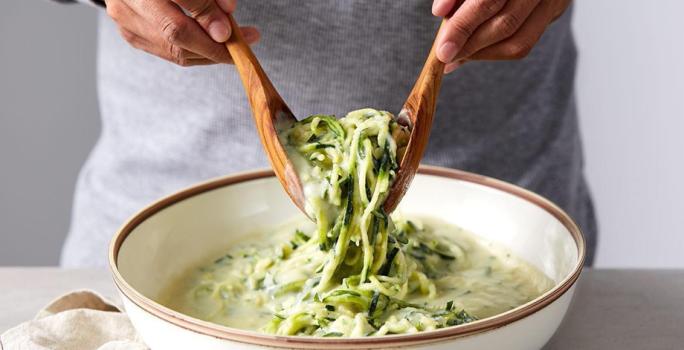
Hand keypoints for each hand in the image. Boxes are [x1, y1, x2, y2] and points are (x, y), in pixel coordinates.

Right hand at [105, 0, 258, 65]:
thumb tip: (227, 13)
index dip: (209, 16)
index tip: (232, 31)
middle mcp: (130, 0)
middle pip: (175, 32)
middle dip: (214, 45)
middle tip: (241, 44)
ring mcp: (126, 19)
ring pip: (173, 49)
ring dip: (208, 53)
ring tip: (233, 46)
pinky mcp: (131, 34)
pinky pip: (169, 53)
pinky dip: (195, 54)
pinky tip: (213, 47)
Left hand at [432, 0, 570, 71]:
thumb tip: (440, 11)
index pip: (488, 1)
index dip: (462, 25)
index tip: (442, 47)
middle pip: (505, 23)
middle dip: (469, 44)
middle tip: (444, 55)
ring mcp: (552, 0)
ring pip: (517, 41)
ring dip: (481, 53)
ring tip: (456, 55)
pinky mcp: (554, 12)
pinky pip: (523, 44)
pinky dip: (493, 52)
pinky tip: (472, 51)